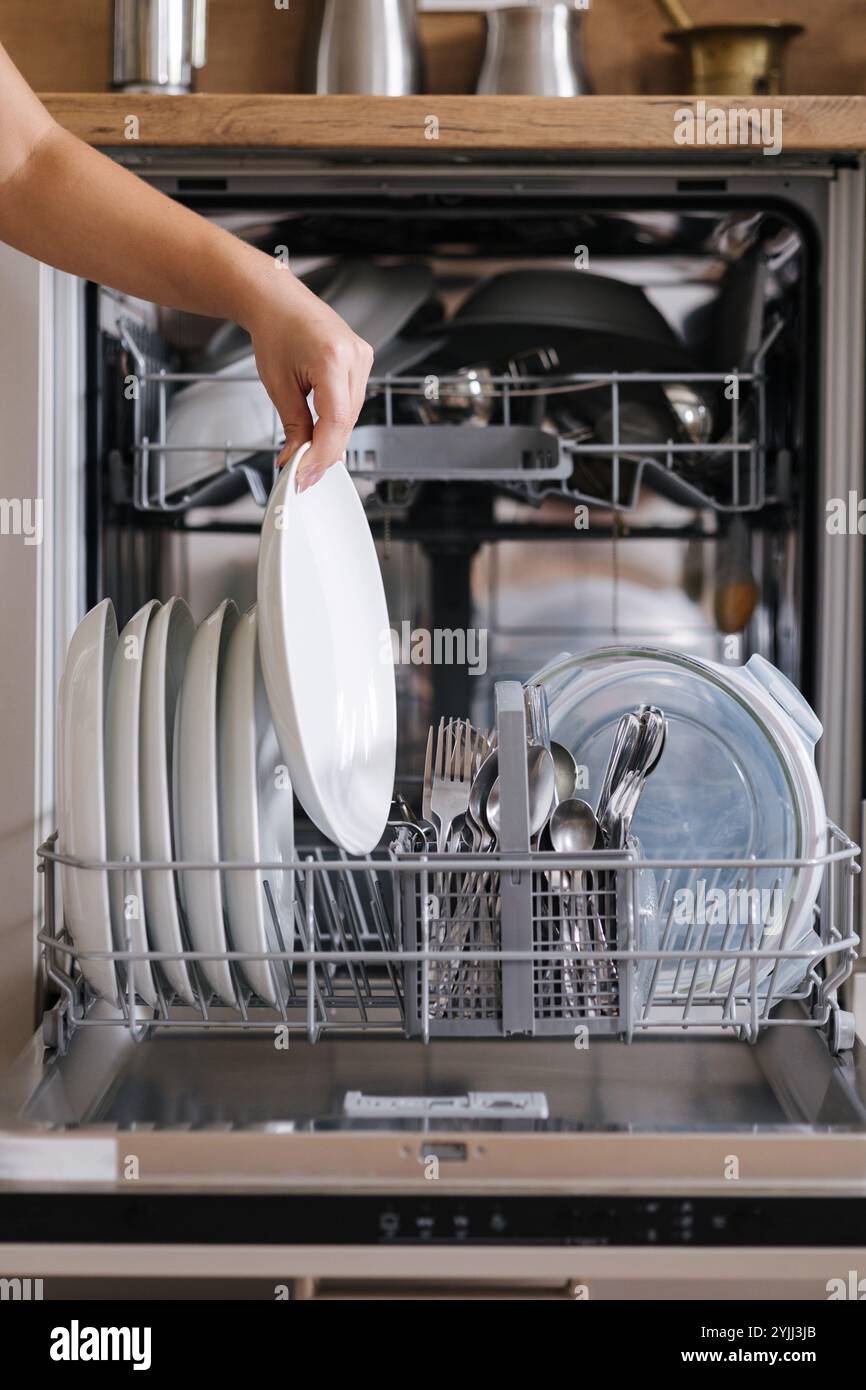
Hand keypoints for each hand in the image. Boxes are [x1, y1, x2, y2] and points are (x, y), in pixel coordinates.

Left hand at [245, 272, 373, 491]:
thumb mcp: (278, 385)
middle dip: (324, 451)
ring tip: (307, 453)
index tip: (305, 474)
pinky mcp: (362, 361)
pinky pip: (353, 402)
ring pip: (351, 416)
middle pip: (346, 422)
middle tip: (302, 472)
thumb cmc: (275, 330)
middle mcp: (354, 357)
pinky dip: (337, 421)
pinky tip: (322, 432)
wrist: (278, 300)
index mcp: (331, 358)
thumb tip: (298, 459)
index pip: (336, 421)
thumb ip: (294, 425)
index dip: (321, 454)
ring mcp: (363, 358)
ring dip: (331, 438)